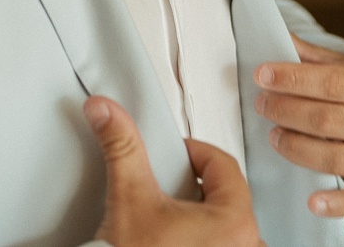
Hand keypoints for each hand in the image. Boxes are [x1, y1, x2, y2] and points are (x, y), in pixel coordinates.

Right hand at [87, 97, 262, 246]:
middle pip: (228, 196)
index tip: (175, 155)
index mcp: (235, 222)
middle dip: (197, 187)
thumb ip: (121, 147)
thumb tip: (107, 111)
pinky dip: (204, 242)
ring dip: (203, 220)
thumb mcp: (130, 197)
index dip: (193, 153)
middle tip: (171, 188)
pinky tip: (177, 244)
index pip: (222, 165)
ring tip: (174, 221)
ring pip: (227, 228)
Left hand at [253, 38, 343, 219]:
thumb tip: (274, 35)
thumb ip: (310, 55)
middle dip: (287, 111)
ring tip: (273, 136)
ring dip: (297, 148)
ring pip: (335, 158)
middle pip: (328, 120)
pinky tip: (311, 201)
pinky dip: (334, 203)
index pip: (331, 82)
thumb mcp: (343, 65)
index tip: (262, 75)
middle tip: (261, 104)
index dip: (293, 79)